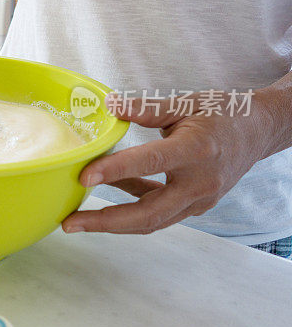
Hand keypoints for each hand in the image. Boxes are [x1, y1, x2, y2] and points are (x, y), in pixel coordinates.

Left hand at [62, 90, 274, 234]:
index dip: (116, 170)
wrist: (258, 132)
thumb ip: (146, 108)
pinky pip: (158, 213)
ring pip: (151, 221)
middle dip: (105, 221)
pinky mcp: (195, 206)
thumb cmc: (222, 114)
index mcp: (196, 149)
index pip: (151, 162)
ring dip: (113, 222)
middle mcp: (200, 182)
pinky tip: (109, 195)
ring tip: (78, 220)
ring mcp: (199, 199)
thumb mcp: (185, 103)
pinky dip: (132, 207)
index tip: (84, 177)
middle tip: (69, 222)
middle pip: (149, 213)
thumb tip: (109, 105)